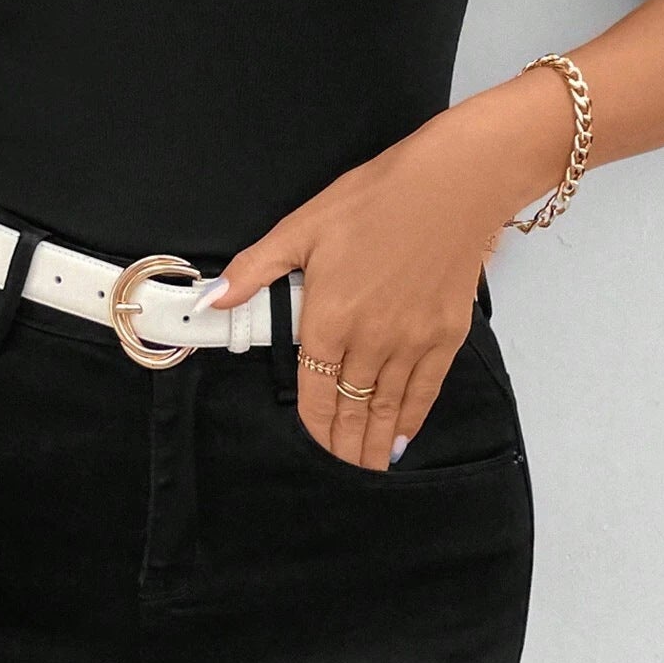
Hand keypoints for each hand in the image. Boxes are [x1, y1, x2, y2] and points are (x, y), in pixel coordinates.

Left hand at [197, 104, 527, 470]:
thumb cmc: (376, 199)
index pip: (315, 394)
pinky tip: (404, 437)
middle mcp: (370, 341)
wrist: (451, 186)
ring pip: (388, 408)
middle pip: (353, 410)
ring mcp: (412, 342)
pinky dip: (412, 418)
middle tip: (341, 476)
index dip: (314, 430)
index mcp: (330, 319)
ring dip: (376, 443)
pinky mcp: (446, 336)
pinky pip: (425, 391)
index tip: (313, 451)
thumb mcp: (302, 226)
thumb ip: (255, 269)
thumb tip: (213, 296)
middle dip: (345, 448)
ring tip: (368, 471)